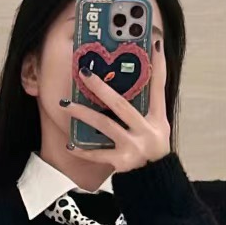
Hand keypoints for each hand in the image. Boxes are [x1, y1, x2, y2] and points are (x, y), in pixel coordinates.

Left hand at [66, 34, 170, 172]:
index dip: (158, 65)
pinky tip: (70, 145)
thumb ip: (147, 106)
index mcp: (157, 118)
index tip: (154, 43)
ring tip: (65, 104)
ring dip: (83, 114)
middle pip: (121, 104)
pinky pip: (98, 155)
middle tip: (84, 72)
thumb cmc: (153, 149)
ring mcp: (134, 146)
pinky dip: (83, 151)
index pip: (159, 87)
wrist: (156, 181)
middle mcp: (147, 130)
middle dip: (101, 88)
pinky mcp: (122, 162)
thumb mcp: (158, 126)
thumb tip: (135, 81)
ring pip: (104, 125)